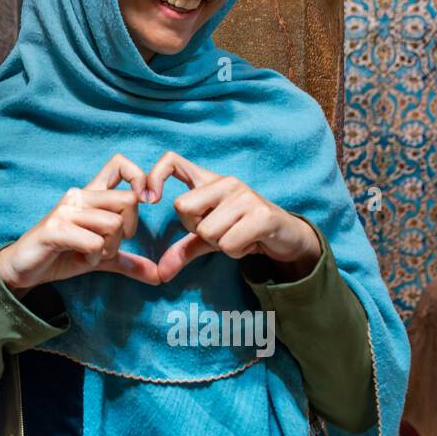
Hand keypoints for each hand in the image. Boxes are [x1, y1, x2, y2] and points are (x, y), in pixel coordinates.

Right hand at [0, 153, 159, 294]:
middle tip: (110, 246)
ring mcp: (66, 210)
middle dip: (128, 230)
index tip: (147, 202)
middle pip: (127, 201)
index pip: (120, 165)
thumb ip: (127, 261)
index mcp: (90, 195)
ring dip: (109, 249)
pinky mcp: (56, 228)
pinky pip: (94, 242)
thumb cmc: (60, 255)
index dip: (139, 178)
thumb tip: (158, 275)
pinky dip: (94, 258)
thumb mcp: (100, 257)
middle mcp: (79, 196)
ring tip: (92, 256)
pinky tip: (82, 260)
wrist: (23, 268)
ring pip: (113, 224)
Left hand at [143, 151, 320, 282]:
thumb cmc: (243, 230)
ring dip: (220, 244)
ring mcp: (246, 196)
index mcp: (209, 181)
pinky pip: (228, 243)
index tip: (150, 200)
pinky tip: (249, 242)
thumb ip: (183, 250)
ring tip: (237, 236)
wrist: (286, 236)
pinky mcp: (262, 215)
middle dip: (195, 229)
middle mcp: (227, 182)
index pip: (172, 161)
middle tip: (218, 231)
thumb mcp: (209, 238)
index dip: (155, 176)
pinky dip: (235, 251)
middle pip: (183, 208)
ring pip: (206, 231)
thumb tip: (161, 274)